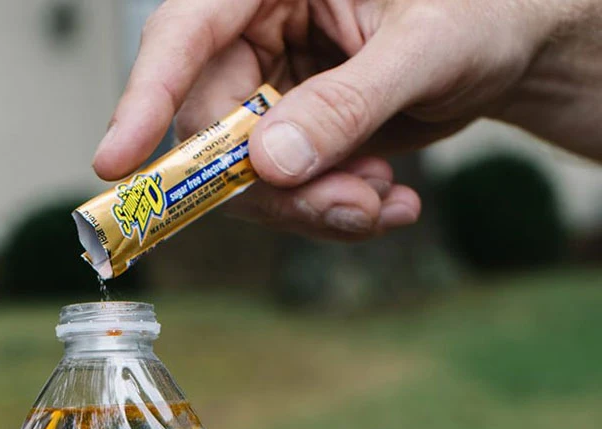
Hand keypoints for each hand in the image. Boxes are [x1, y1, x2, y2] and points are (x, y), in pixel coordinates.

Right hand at [93, 0, 599, 239]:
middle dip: (270, 186)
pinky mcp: (293, 132)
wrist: (511, 46)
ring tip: (381, 203)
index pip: (183, 33)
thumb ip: (348, 102)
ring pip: (245, 173)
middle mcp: (257, 32)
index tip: (116, 161)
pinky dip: (331, 210)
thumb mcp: (426, 48)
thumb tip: (269, 162)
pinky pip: (284, 190)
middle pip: (210, 125)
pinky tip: (387, 202)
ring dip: (310, 207)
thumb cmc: (482, 11)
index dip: (143, 98)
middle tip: (341, 209)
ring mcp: (271, 87)